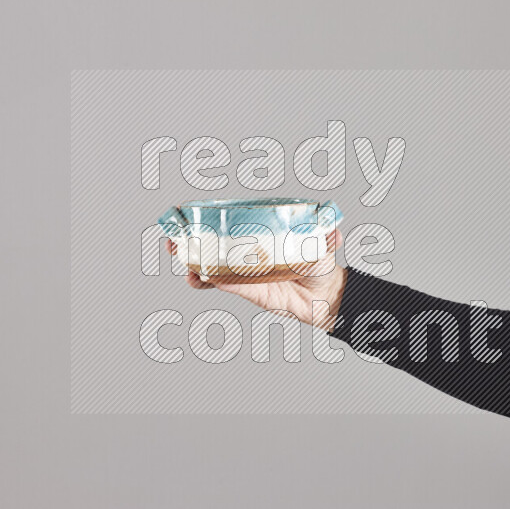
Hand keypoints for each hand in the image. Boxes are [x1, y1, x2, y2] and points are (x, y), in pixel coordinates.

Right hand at [166, 230, 347, 331]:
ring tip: (180, 257)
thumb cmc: (323, 265)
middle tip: (174, 236)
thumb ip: (326, 233)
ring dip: (192, 261)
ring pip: (212, 264)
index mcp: (262, 234)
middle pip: (214, 243)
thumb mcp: (323, 243)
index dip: (209, 218)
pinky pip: (224, 284)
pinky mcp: (247, 290)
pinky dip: (208, 282)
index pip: (232, 223)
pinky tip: (196, 278)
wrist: (327, 297)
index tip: (187, 213)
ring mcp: (246, 271)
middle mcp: (250, 252)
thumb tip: (334, 228)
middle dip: (190, 239)